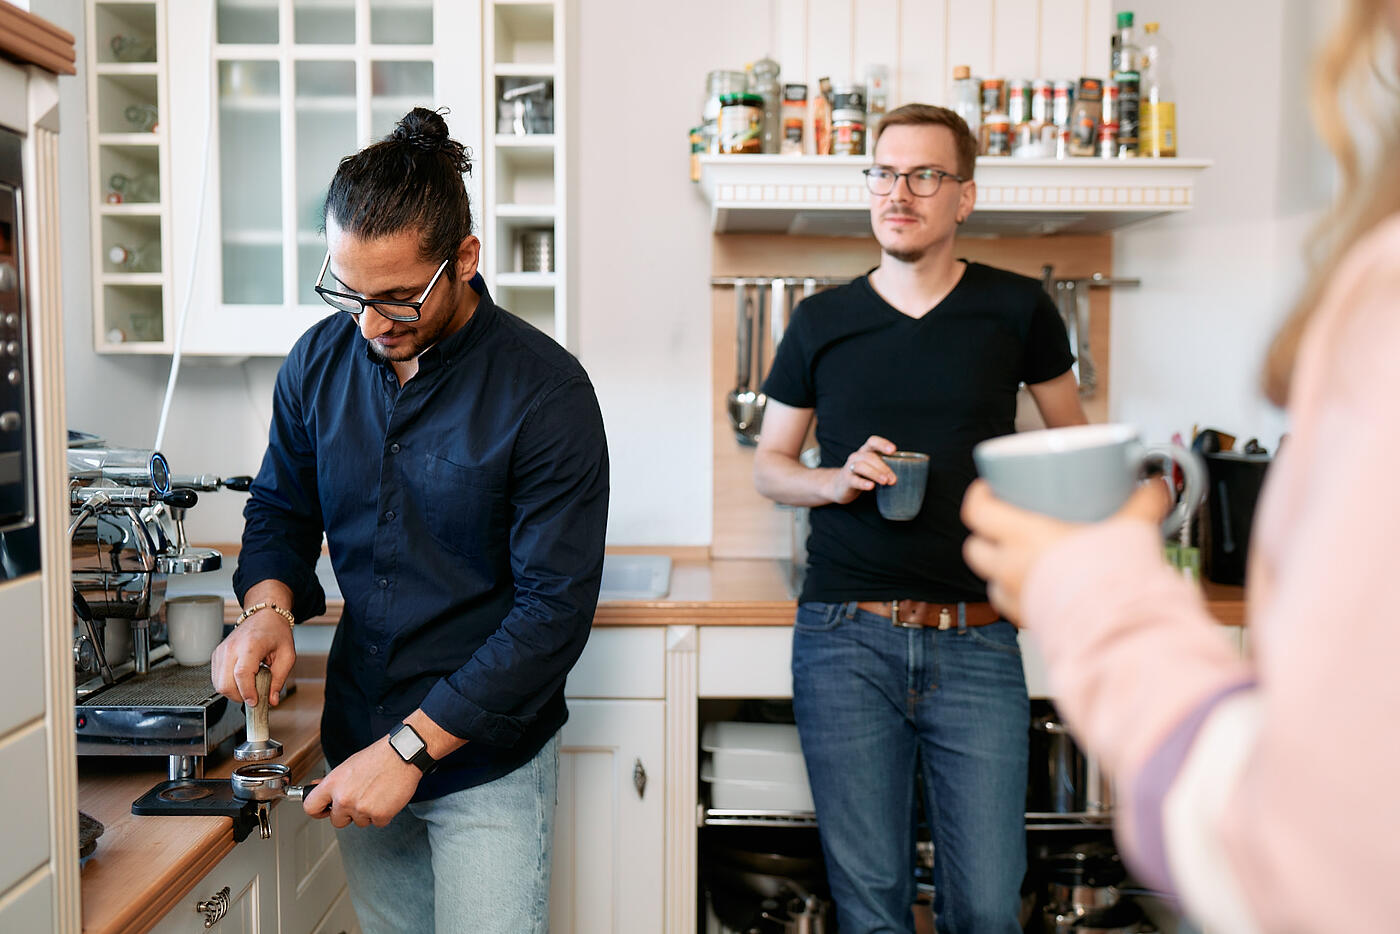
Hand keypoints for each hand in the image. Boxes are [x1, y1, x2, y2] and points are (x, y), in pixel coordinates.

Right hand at [210, 611, 295, 705]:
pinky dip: (228, 684)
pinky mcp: (216, 655)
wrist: (264, 616)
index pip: (241, 674)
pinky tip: (241, 679)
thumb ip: (279, 679)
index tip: (255, 702)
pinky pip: (217, 678)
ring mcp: (221, 651)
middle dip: (239, 696)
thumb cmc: (276, 632)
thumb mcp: (287, 656)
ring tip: (249, 686)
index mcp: (250, 645)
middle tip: (254, 697)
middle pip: (225, 683)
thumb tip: (271, 700)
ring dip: (233, 692)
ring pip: (218, 684)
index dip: (247, 692)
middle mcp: (231, 647)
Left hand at [303, 737, 420, 827]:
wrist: (401, 755)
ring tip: (376, 793)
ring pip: (359, 822)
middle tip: (360, 799)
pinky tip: (386, 798)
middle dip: (347, 814)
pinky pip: (377, 823)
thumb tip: (317, 788)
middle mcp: (344, 799)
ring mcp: (361, 809)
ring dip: (367, 813)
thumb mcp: (348, 766)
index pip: (311, 808)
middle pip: (337, 821)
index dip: (319, 811)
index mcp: (333, 784)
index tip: (325, 810)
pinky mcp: (379, 815)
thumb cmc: (377, 757)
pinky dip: (383, 814)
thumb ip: (333, 782)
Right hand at [826, 435, 897, 503]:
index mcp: (865, 451)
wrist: (839, 486)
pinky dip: (863, 483)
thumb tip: (909, 473)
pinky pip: (854, 480)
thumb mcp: (873, 467)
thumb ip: (885, 467)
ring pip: (861, 467)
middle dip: (883, 467)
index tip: (893, 450)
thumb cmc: (862, 475)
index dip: (882, 444)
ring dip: (875, 473)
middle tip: (893, 479)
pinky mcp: (846, 481)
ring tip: (885, 482)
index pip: (872, 442)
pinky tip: (871, 486)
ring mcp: (850, 468)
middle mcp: (856, 457)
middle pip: (870, 457)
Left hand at [961, 479, 1170, 623]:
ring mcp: (1016, 598)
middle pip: (975, 547)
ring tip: (1020, 560)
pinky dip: (1018, 597)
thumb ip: (1141, 504)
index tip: (988, 489)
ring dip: (998, 570)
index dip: (978, 496)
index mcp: (1023, 537)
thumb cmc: (1114, 578)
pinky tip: (1039, 591)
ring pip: (989, 581)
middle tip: (1003, 524)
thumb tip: (1153, 488)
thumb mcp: (1129, 529)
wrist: (1119, 627)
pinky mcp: (1029, 622)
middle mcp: (1010, 569)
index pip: (978, 511)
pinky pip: (1011, 607)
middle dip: (984, 536)